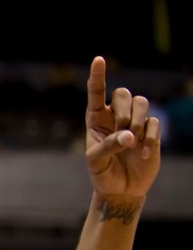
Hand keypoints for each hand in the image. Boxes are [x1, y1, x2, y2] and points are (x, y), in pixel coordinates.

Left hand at [83, 57, 160, 203]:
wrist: (121, 189)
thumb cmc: (102, 174)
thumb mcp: (96, 162)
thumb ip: (109, 146)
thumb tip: (129, 134)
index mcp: (96, 120)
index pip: (96, 93)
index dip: (98, 76)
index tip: (98, 59)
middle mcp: (115, 116)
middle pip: (123, 94)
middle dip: (124, 110)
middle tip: (122, 130)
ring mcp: (135, 122)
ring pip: (142, 102)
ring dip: (138, 120)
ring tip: (133, 141)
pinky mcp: (150, 132)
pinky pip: (154, 123)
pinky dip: (149, 137)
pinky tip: (143, 153)